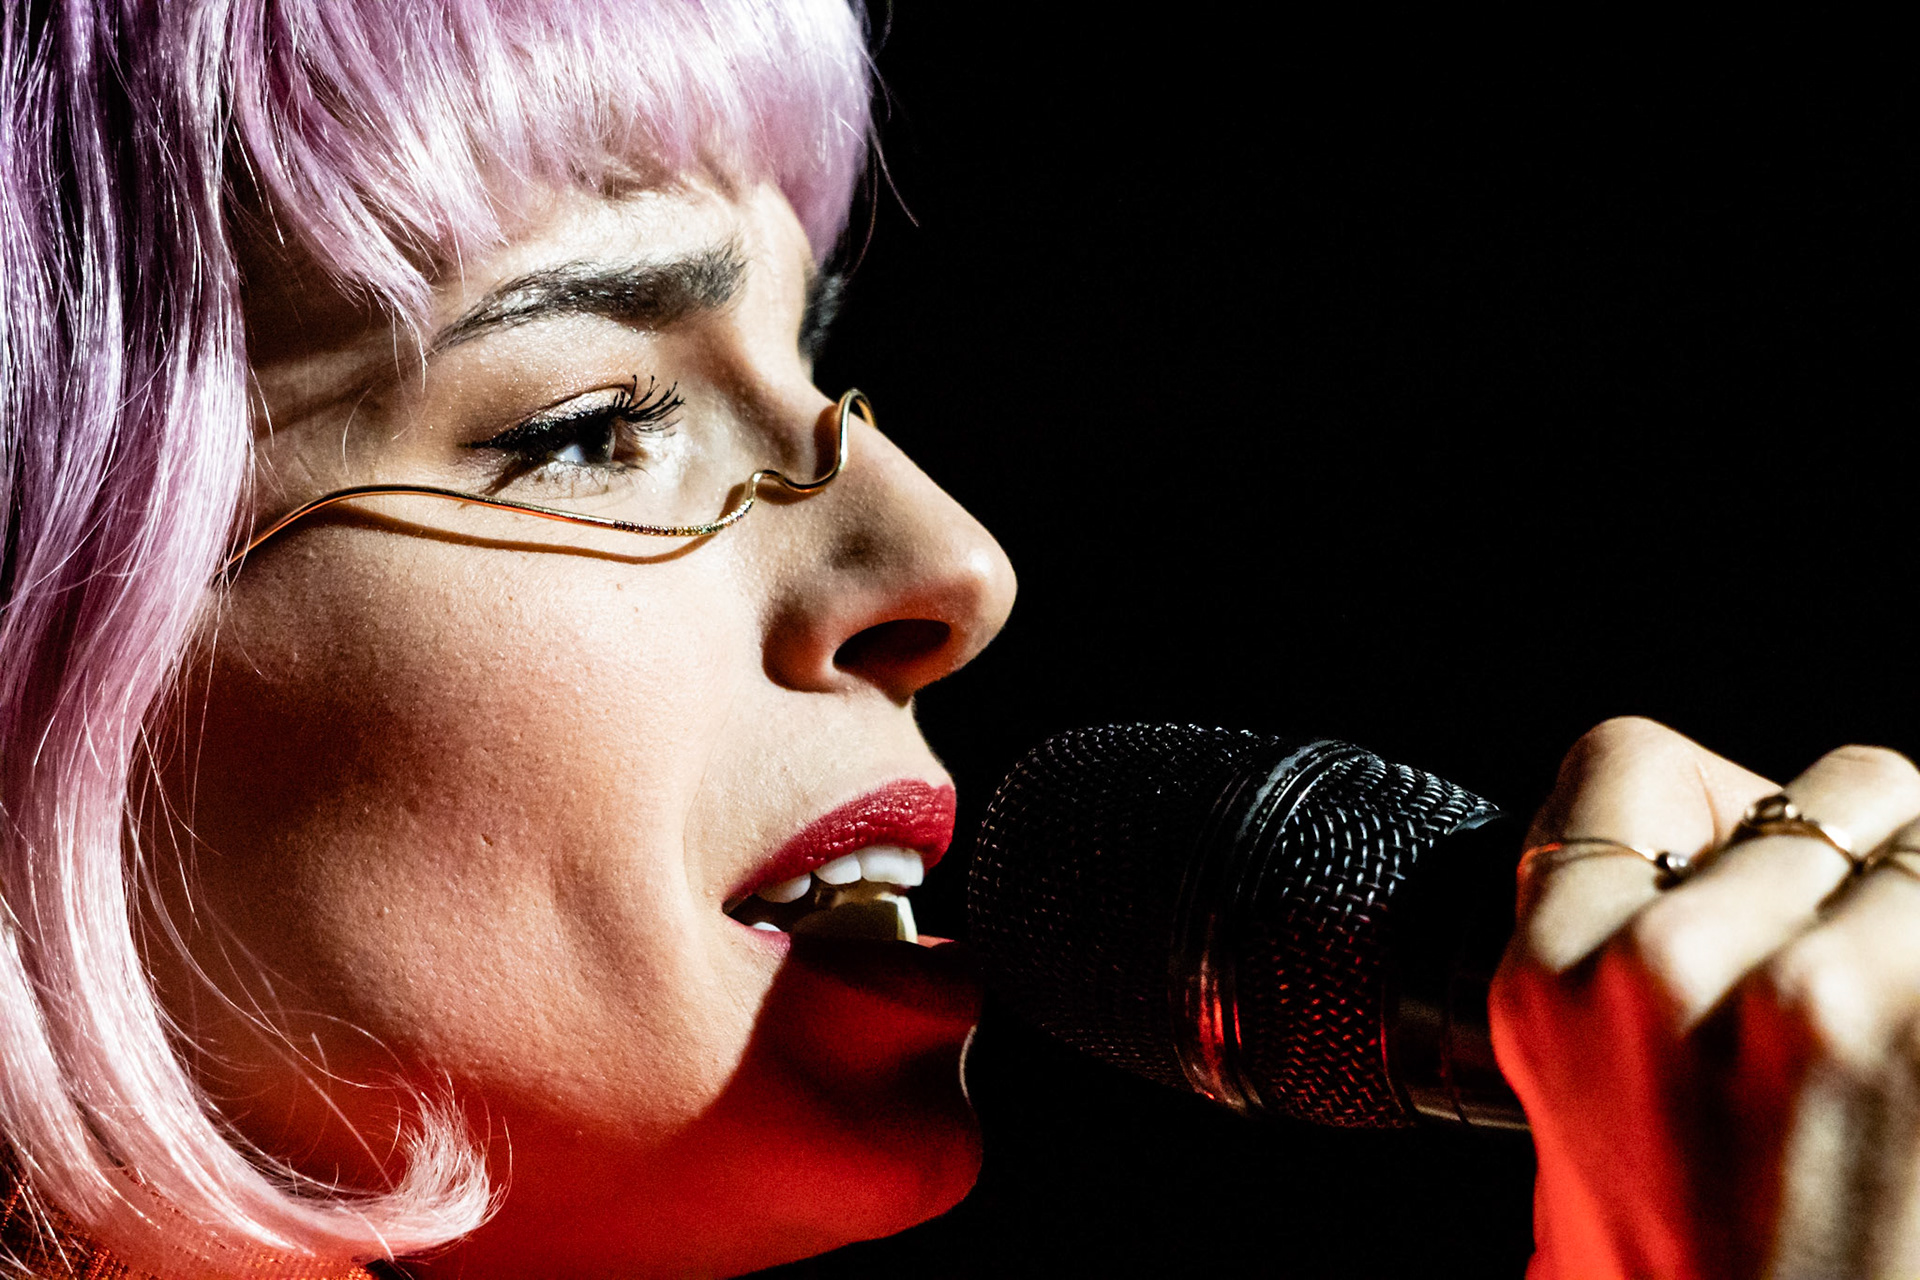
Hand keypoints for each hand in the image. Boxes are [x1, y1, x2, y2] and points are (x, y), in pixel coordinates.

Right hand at [1490, 717, 1919, 1278]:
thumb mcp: (1579, 1126)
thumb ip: (1613, 969)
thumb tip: (1702, 835)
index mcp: (1550, 985)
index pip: (1625, 762)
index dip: (1705, 810)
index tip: (1743, 864)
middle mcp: (1662, 970)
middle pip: (1817, 792)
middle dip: (1852, 870)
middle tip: (1860, 984)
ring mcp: (1810, 997)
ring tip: (1901, 1035)